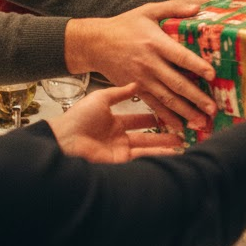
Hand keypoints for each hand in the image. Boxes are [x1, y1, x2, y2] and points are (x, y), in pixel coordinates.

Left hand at [47, 84, 183, 161]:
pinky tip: (169, 153)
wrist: (64, 140)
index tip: (168, 113)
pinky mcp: (119, 162)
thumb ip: (120, 93)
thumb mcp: (101, 99)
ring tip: (181, 142)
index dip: (152, 116)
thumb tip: (136, 82)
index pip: (138, 119)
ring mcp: (119, 151)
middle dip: (163, 134)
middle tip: (181, 130)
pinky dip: (156, 156)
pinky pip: (141, 158)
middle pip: (146, 135)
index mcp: (113, 122)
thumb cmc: (78, 118)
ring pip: (146, 148)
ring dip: (163, 146)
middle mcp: (118, 137)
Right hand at [65, 0, 218, 131]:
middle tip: (213, 109)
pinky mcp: (135, 89)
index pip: (180, 56)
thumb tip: (198, 8)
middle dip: (196, 97)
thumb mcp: (148, 10)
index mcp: (156, 43)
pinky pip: (154, 105)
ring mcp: (142, 79)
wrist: (95, 43)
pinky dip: (167, 117)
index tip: (212, 75)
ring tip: (202, 122)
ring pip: (167, 99)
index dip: (197, 66)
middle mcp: (150, 64)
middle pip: (176, 83)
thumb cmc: (125, 25)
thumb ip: (173, 8)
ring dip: (185, 112)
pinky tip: (180, 126)